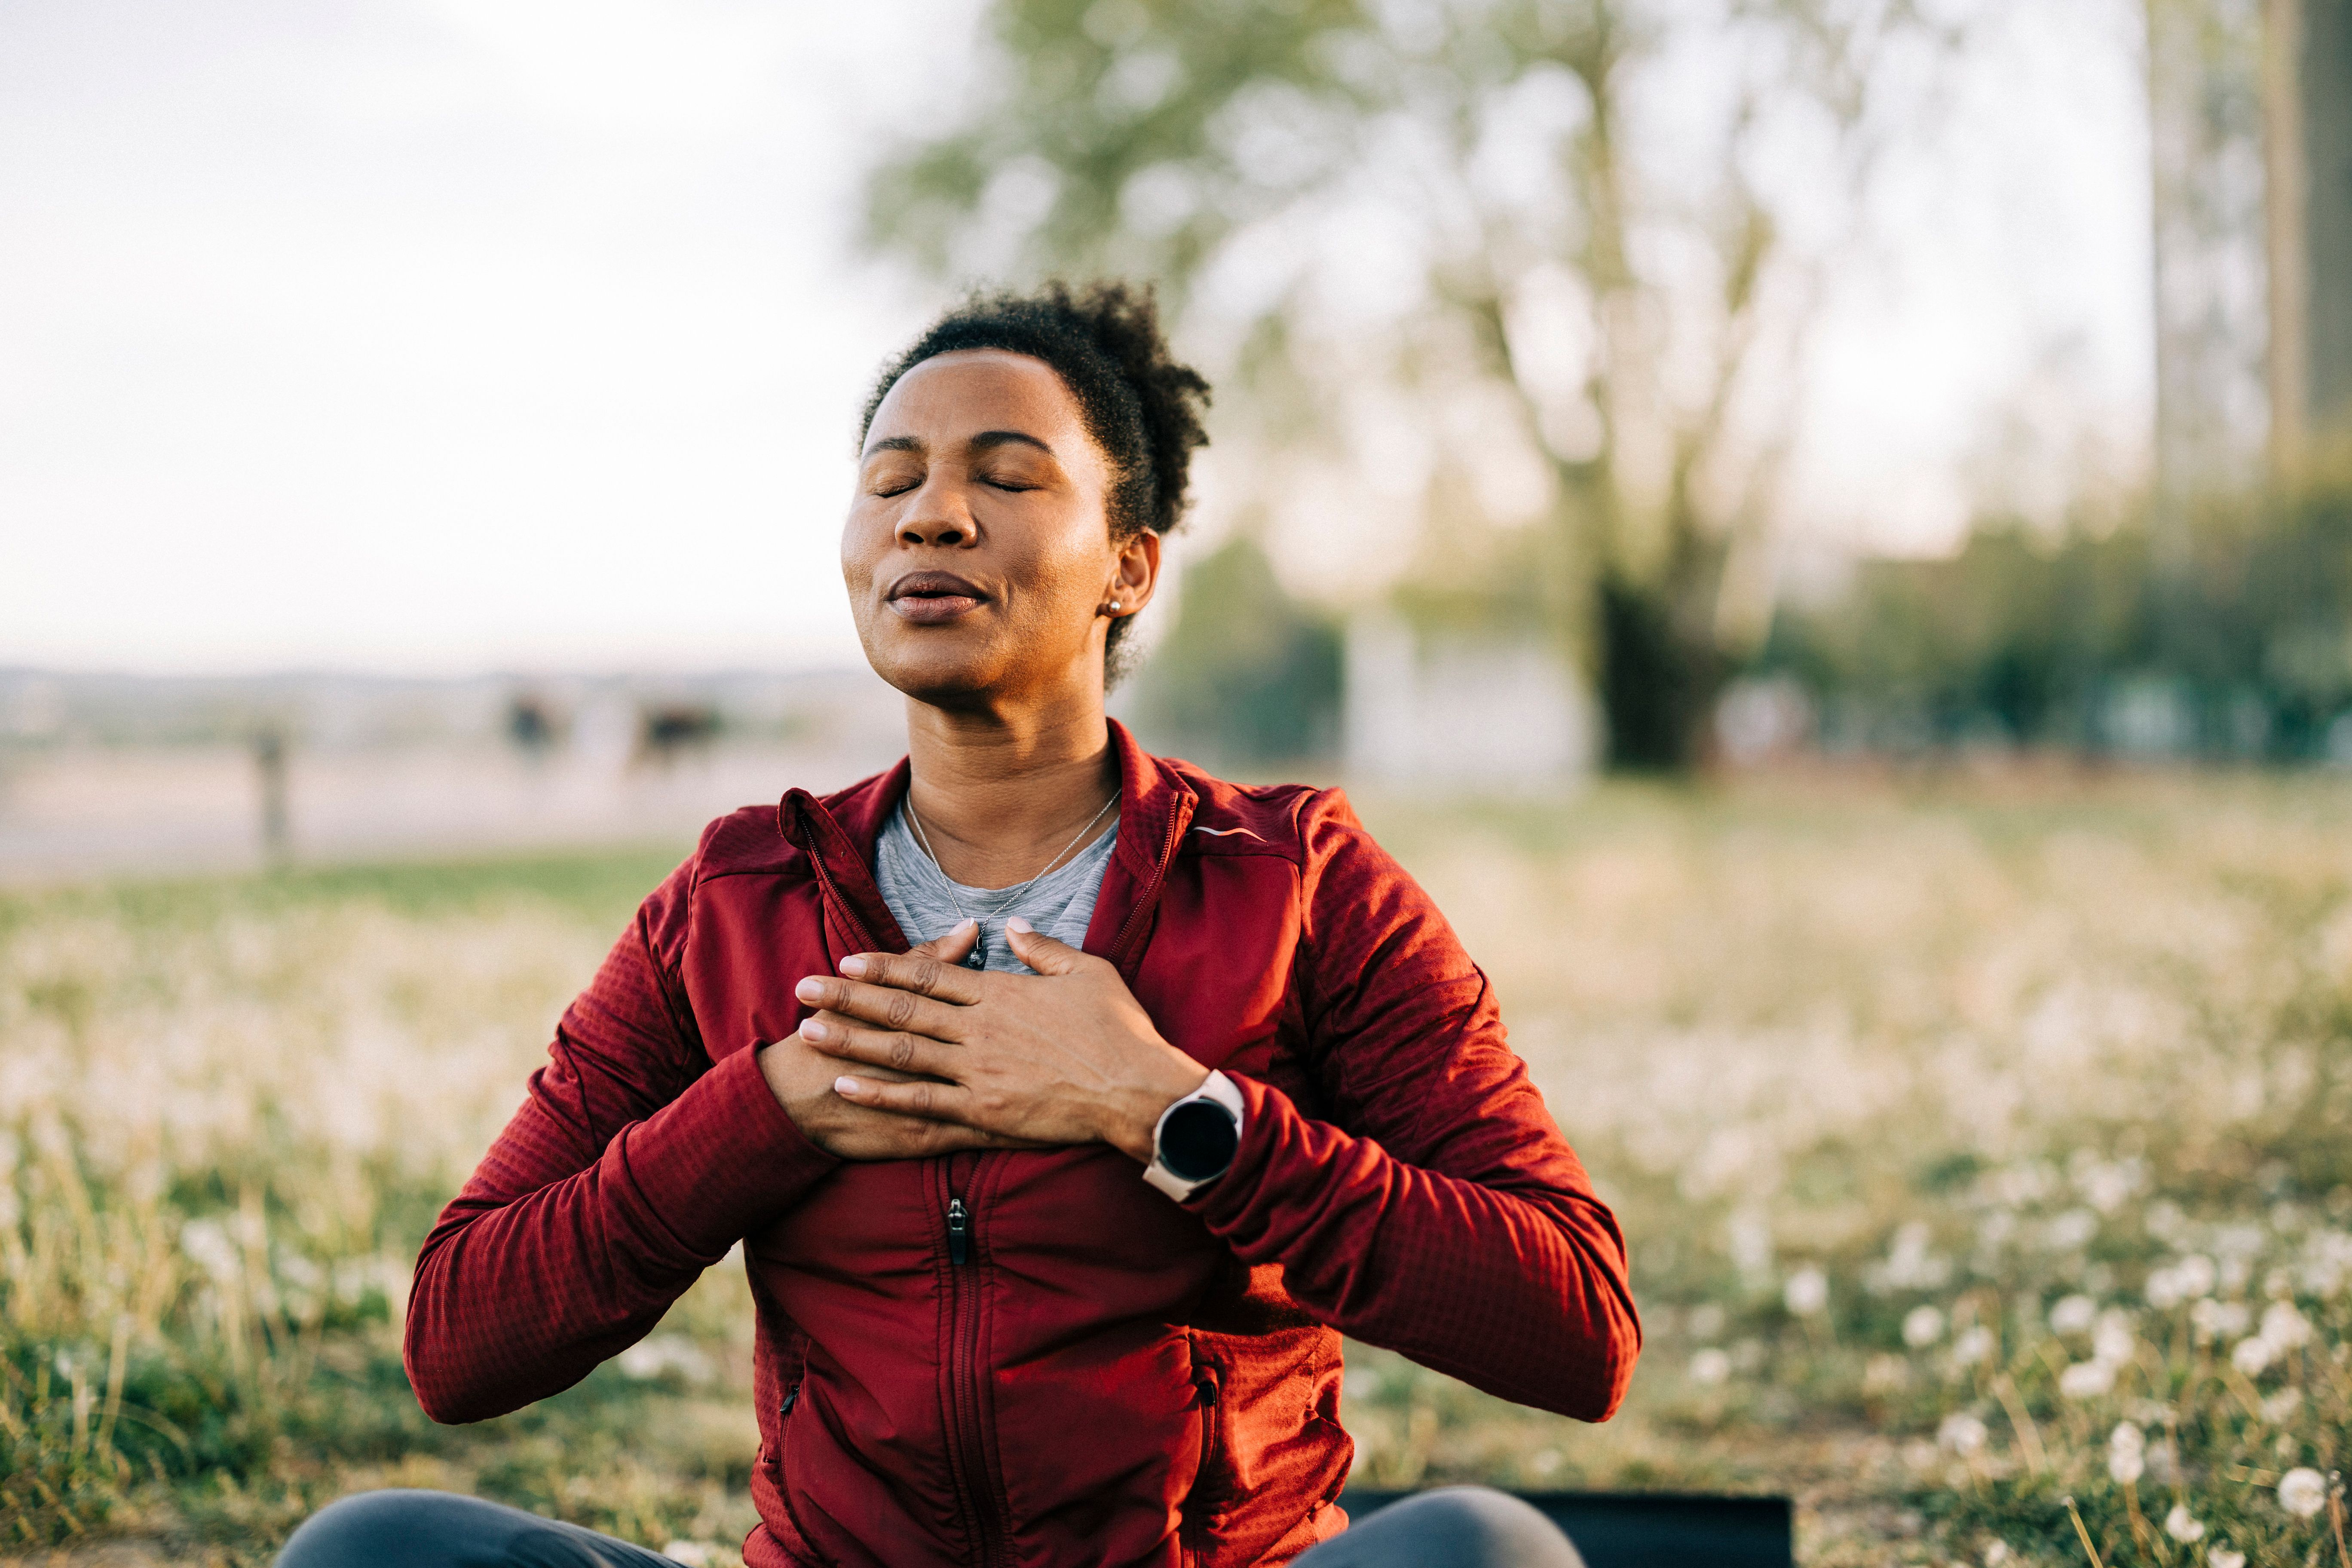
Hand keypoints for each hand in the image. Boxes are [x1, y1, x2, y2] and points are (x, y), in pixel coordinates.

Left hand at [796, 918, 1208, 1161]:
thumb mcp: (1089, 972)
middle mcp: (979, 1028)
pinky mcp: (983, 1111)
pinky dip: (881, 1093)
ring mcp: (977, 1071)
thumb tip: (1012, 926)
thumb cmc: (1119, 1030)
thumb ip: (1043, 949)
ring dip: (851, 1039)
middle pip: (902, 1007)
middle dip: (848, 997)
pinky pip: (921, 1101)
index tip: (848, 960)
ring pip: (901, 1050)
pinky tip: (846, 1086)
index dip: (885, 966)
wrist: (1137, 1089)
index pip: (930, 973)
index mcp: (1000, 993)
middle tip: (803, 989)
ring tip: (809, 1032)